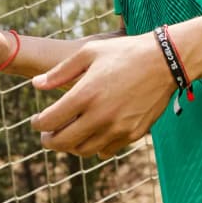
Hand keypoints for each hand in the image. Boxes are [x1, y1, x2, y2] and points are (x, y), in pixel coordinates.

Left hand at [30, 33, 175, 158]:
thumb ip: (60, 71)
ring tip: (67, 135)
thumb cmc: (125, 52)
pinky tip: (92, 134)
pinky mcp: (132, 134)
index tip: (36, 121)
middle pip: (63, 142)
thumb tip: (36, 85)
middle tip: (46, 135)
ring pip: (83, 150)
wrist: (165, 62)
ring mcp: (118, 128)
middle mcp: (100, 115)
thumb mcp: (89, 52)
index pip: (50, 121)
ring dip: (70, 146)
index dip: (38, 124)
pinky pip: (106, 150)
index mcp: (86, 94)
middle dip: (49, 140)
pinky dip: (94, 146)